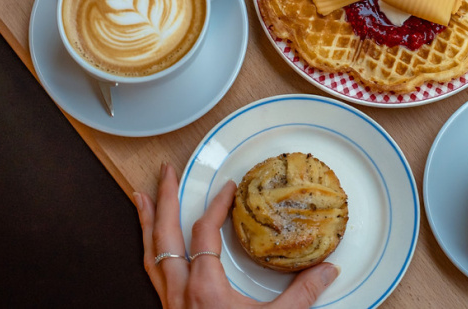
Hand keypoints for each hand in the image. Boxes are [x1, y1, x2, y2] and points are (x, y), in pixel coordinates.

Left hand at [134, 163, 339, 308]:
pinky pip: (151, 272)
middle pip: (165, 235)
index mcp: (205, 289)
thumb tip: (328, 271)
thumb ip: (301, 295)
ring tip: (139, 196)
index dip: (217, 206)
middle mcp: (179, 292)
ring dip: (146, 221)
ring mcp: (168, 302)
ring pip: (150, 252)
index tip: (229, 188)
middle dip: (165, 199)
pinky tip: (149, 242)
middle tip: (166, 172)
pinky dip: (149, 249)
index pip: (205, 233)